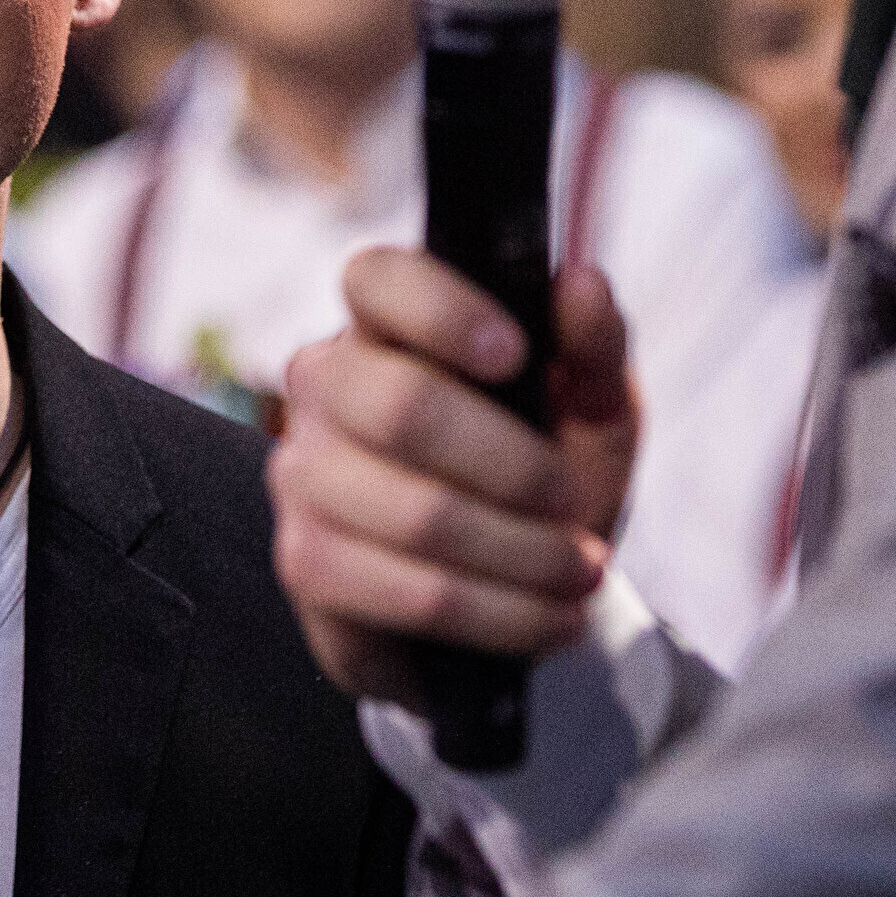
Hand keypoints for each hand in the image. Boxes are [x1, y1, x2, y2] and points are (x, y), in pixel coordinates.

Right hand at [269, 248, 637, 700]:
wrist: (510, 595)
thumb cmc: (543, 478)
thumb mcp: (592, 412)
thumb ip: (594, 348)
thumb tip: (583, 284)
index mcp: (386, 324)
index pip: (376, 278)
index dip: (443, 310)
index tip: (515, 353)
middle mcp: (324, 385)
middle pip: (401, 406)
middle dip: (514, 466)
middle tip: (573, 502)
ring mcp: (302, 474)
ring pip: (418, 514)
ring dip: (525, 555)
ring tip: (582, 573)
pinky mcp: (305, 563)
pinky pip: (410, 594)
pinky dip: (502, 614)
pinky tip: (549, 618)